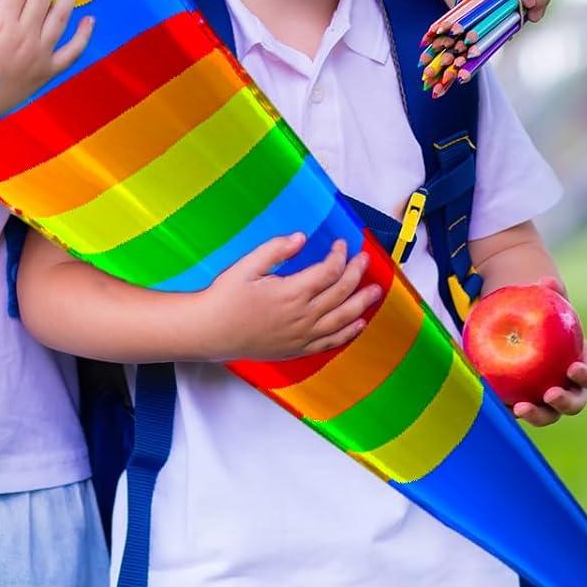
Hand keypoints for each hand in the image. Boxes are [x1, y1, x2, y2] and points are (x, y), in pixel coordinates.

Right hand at [197, 236, 381, 360]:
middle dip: (356, 273)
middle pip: (341, 293)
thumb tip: (301, 238)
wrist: (211, 331)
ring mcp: (302, 335)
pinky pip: (331, 342)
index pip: (328, 272)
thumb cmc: (225, 297)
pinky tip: (359, 324)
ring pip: (342, 319)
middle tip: (364, 259)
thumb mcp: (246, 266)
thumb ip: (275, 250)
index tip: (341, 244)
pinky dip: (348, 333)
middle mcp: (302, 316)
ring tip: (376, 291)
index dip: (340, 256)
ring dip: (362, 303)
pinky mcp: (298, 348)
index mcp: (291, 292)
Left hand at [512, 273, 586, 426]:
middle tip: (550, 394)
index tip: (572, 369)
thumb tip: (548, 280)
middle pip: (575, 403)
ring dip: (538, 415)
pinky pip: (520, 410)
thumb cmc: (543, 316)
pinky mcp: (526, 403)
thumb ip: (551, 292)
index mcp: (582, 365)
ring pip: (549, 414)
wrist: (522, 329)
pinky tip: (497, 403)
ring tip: (521, 408)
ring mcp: (548, 401)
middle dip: (565, 403)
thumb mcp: (548, 303)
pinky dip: (510, 409)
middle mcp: (569, 388)